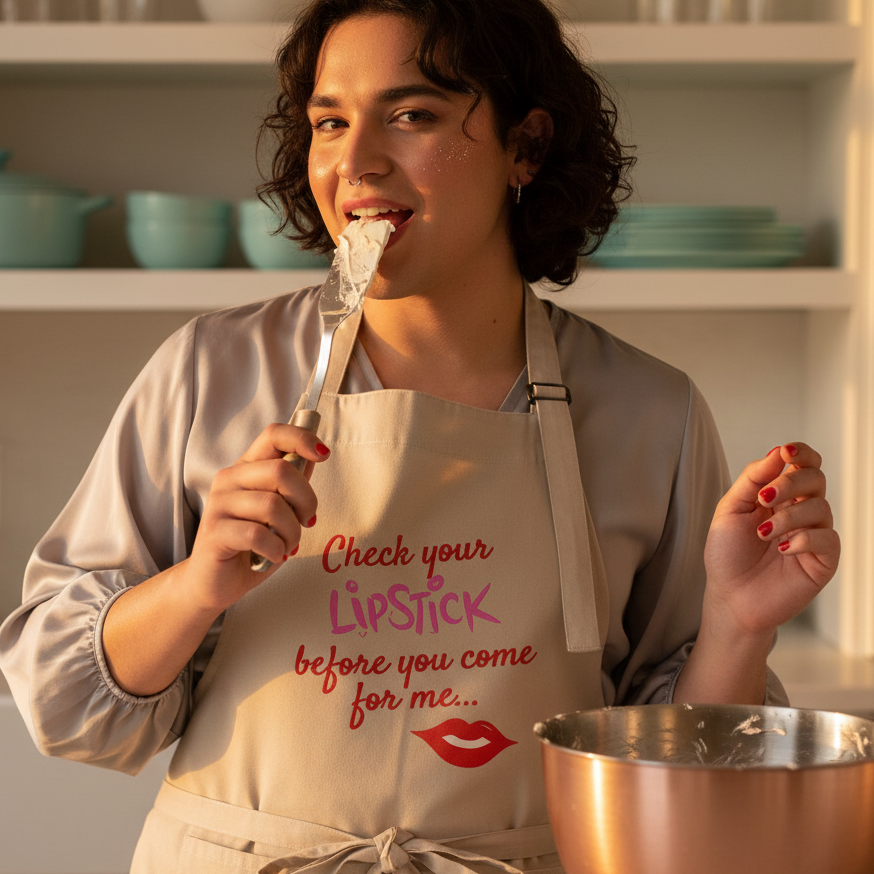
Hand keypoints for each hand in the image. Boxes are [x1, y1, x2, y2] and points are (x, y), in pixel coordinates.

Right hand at [187, 423, 330, 614]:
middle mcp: (230, 479)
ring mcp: (219, 504)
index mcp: (247, 468)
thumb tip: (315, 455)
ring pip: (273, 505)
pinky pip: (258, 534)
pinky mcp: (214, 532)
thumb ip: (293, 484)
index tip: (323, 454)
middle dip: (306, 500)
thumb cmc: (251, 545)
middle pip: (281, 471)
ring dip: (291, 532)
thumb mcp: (280, 512)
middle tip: (306, 522)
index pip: (274, 435)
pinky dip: (276, 549)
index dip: (302, 439)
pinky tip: (274, 555)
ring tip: (288, 545)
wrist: (214, 582)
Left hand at [703, 443, 839, 639]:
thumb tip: (778, 452)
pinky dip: (804, 539)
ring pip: (820, 507)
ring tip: (763, 534)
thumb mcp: (730, 509)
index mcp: (780, 495)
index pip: (803, 464)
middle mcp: (801, 511)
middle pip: (815, 479)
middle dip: (791, 482)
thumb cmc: (728, 554)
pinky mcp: (823, 560)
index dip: (801, 453)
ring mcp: (814, 535)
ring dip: (788, 516)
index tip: (787, 452)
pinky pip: (827, 538)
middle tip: (766, 497)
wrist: (730, 597)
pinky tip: (782, 548)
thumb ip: (753, 479)